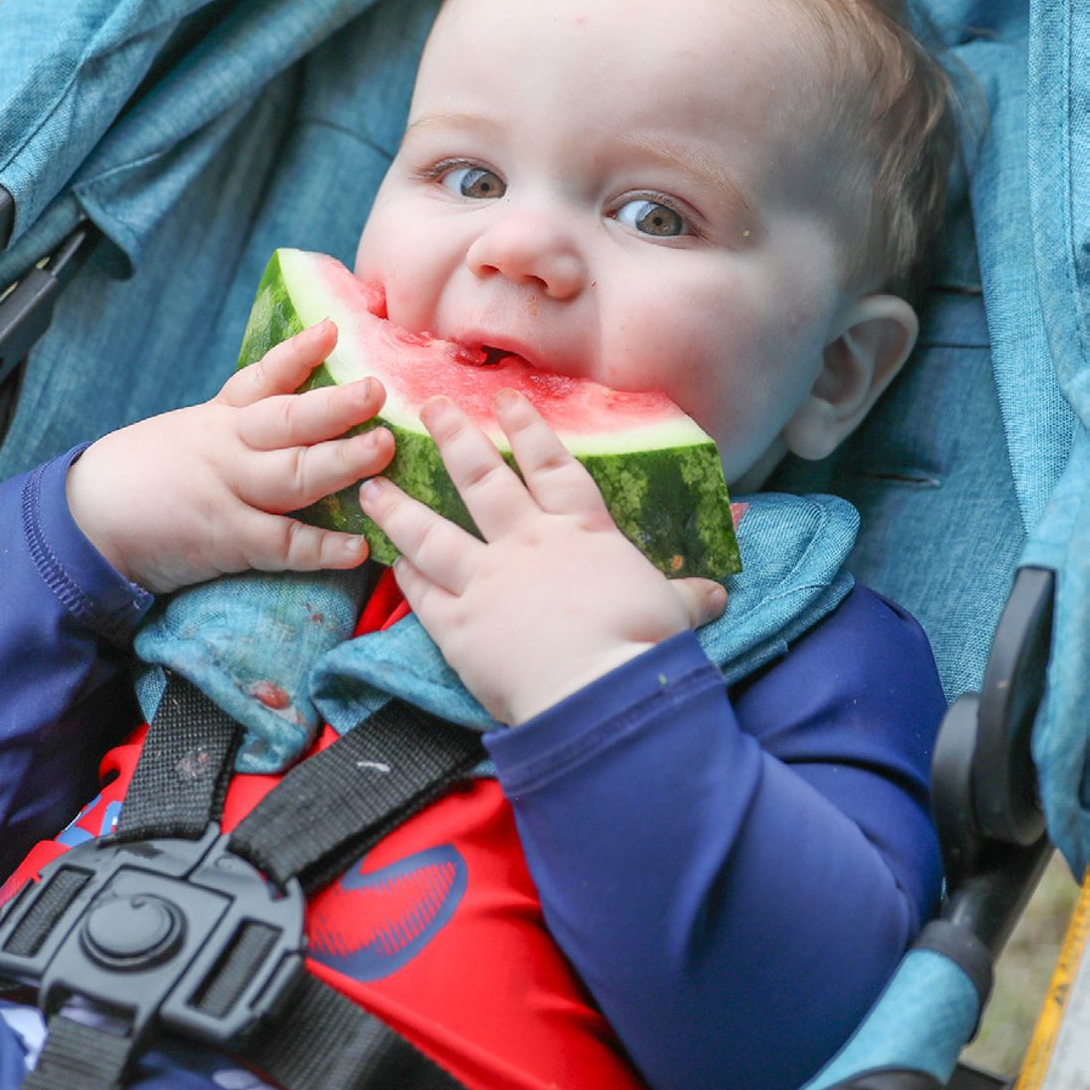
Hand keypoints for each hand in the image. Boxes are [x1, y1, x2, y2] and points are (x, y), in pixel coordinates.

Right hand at [65, 320, 394, 592]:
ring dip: (341, 462)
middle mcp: (228, 447)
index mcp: (221, 418)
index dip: (300, 354)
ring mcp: (228, 492)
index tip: (335, 330)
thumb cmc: (145, 477)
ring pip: (293, 474)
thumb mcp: (189, 432)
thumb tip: (299, 410)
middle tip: (376, 390)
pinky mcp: (226, 539)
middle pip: (287, 420)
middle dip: (335, 405)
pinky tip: (358, 546)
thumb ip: (239, 422)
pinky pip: (280, 544)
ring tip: (383, 449)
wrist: (85, 520)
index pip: (264, 379)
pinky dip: (320, 548)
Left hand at [358, 390, 725, 723]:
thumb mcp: (675, 611)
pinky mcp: (459, 627)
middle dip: (453, 439)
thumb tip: (717, 593)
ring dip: (399, 507)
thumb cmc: (642, 646)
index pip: (552, 466)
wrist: (598, 692)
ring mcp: (486, 582)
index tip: (505, 397)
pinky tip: (388, 560)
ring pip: (431, 533)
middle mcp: (526, 545)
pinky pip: (424, 594)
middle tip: (428, 407)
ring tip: (372, 485)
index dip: (528, 428)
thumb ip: (687, 595)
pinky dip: (404, 575)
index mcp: (581, 533)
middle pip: (481, 480)